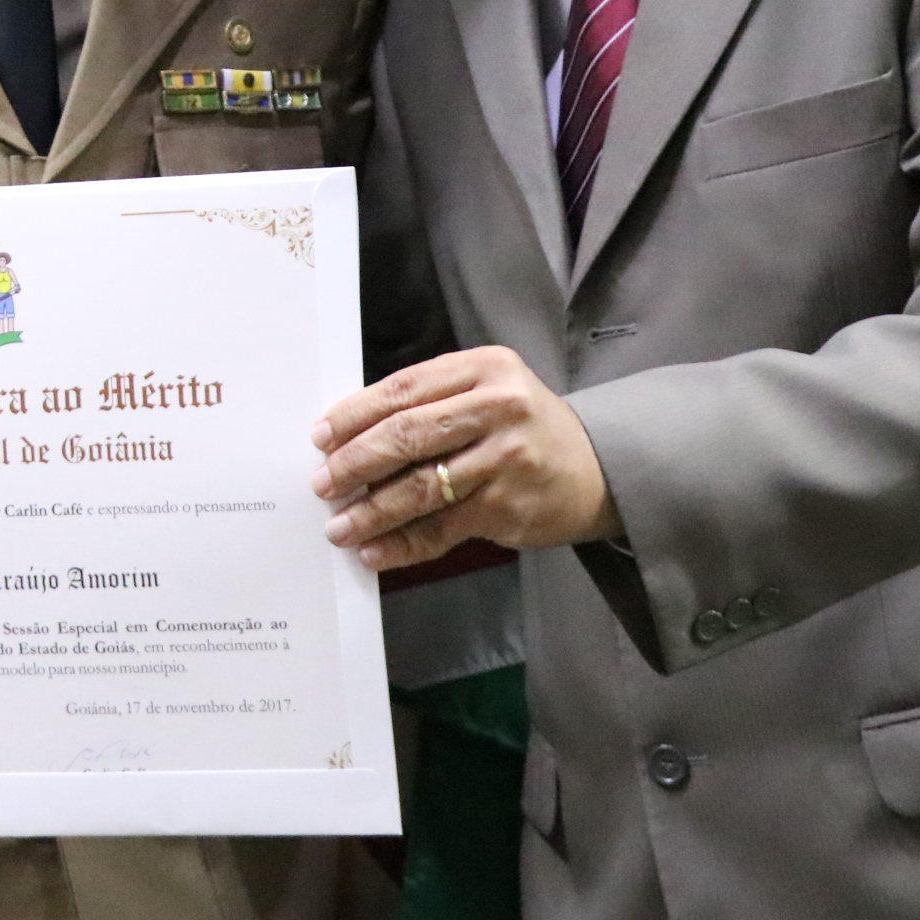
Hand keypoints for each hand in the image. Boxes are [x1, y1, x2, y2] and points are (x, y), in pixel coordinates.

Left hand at [309, 346, 617, 570]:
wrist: (598, 468)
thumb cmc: (523, 428)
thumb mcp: (486, 392)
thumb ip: (431, 403)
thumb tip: (350, 436)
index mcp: (484, 367)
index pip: (403, 389)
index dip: (354, 414)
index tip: (320, 437)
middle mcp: (498, 407)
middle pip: (407, 434)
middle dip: (355, 462)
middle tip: (323, 483)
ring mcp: (506, 458)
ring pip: (420, 487)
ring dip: (371, 511)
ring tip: (338, 527)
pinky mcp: (508, 506)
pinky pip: (441, 528)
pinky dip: (402, 543)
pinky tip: (374, 552)